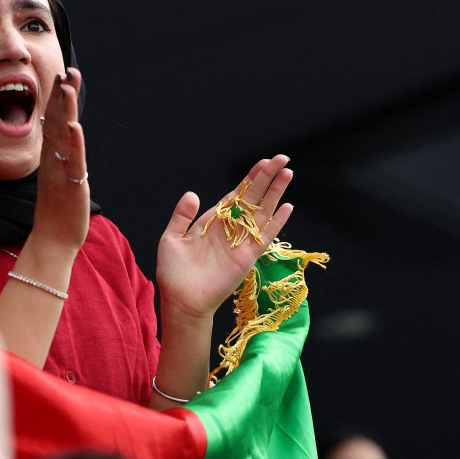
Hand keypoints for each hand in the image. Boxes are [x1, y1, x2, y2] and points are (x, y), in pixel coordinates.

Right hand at [30, 67, 88, 259]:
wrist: (51, 241)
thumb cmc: (57, 212)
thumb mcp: (58, 179)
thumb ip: (60, 159)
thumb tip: (64, 143)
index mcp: (51, 159)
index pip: (53, 122)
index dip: (58, 100)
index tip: (64, 78)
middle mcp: (53, 161)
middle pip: (56, 122)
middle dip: (62, 97)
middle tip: (67, 71)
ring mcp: (60, 172)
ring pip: (62, 137)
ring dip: (65, 111)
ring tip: (67, 88)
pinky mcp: (71, 185)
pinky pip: (73, 161)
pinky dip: (73, 143)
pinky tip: (75, 126)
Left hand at [155, 155, 293, 321]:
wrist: (181, 300)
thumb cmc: (174, 272)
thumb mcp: (171, 238)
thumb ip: (182, 216)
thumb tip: (192, 194)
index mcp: (213, 221)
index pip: (235, 195)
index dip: (249, 179)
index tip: (263, 162)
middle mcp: (230, 229)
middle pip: (253, 198)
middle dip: (267, 178)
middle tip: (282, 158)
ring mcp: (241, 242)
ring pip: (263, 212)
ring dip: (276, 193)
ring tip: (288, 173)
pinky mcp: (247, 257)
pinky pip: (265, 236)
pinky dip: (276, 222)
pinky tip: (287, 207)